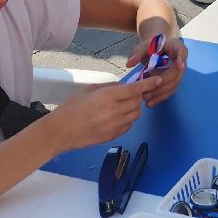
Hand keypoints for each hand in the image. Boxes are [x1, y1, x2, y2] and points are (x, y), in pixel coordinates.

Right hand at [43, 78, 157, 151]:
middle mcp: (114, 111)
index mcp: (107, 96)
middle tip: (131, 93)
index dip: (148, 84)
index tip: (158, 80)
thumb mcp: (90, 90)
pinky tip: (116, 117)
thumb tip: (126, 85)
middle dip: (138, 96)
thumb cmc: (72, 107)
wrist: (60, 131)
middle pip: (137, 102)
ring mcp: (114, 126)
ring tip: (121, 105)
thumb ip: (110, 87)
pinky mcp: (112, 137)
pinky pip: (128, 126)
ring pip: (135, 115)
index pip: (134, 89)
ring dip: (133, 108)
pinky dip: (127, 119)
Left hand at [130, 37, 188, 106]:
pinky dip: (160, 97)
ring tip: (146, 100)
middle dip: (162, 83)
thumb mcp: (144, 47)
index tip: (180, 67)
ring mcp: (179, 73)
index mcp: (176, 47)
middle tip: (148, 91)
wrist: (157, 50)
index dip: (181, 59)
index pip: (182, 52)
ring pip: (173, 85)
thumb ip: (137, 54)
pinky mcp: (174, 81)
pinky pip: (170, 91)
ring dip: (160, 93)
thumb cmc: (152, 46)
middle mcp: (181, 61)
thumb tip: (129, 64)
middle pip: (176, 73)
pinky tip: (150, 103)